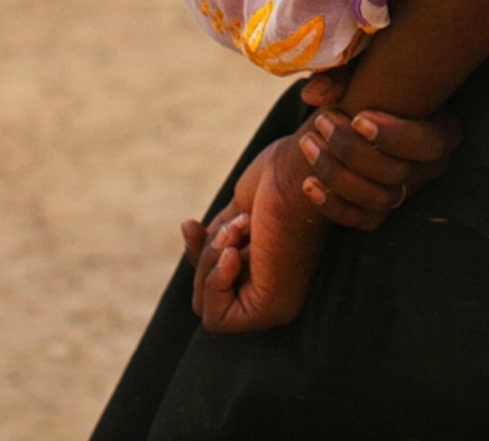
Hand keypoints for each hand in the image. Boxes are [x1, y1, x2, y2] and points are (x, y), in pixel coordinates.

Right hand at [179, 134, 325, 333]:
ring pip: (205, 306)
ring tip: (240, 228)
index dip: (197, 255)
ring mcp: (275, 307)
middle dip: (206, 254)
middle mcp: (276, 296)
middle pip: (204, 297)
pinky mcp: (272, 310)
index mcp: (270, 275)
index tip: (192, 224)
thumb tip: (186, 228)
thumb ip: (214, 233)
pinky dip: (214, 282)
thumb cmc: (276, 181)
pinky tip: (233, 253)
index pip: (210, 285)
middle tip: (236, 224)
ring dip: (212, 259)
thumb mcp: (235, 211)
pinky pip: (216, 320)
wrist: (301, 168)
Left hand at [289, 75, 461, 229]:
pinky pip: (361, 221)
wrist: (352, 118)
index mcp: (442, 129)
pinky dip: (332, 206)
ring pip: (378, 199)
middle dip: (353, 150)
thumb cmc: (369, 88)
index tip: (357, 118)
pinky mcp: (381, 212)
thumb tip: (314, 94)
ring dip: (336, 174)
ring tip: (308, 143)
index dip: (394, 136)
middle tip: (322, 123)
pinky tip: (309, 182)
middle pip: (398, 174)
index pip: (429, 144)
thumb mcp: (359, 74)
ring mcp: (406, 193)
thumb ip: (339, 76)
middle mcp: (429, 167)